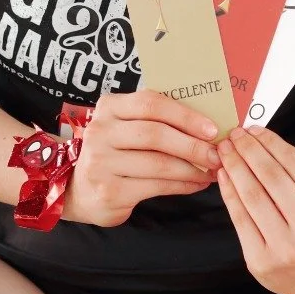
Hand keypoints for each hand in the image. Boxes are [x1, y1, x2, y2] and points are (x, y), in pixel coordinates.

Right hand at [63, 88, 220, 227]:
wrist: (78, 188)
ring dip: (191, 168)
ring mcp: (102, 162)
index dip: (185, 115)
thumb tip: (206, 126)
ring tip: (211, 171)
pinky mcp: (109, 190)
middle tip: (216, 154)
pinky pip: (155, 186)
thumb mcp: (126, 127)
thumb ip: (156, 120)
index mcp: (109, 107)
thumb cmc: (114, 153)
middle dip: (192, 145)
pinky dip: (182, 185)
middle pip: (155, 134)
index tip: (212, 128)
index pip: (150, 103)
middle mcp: (100, 132)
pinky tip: (196, 184)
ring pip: (158, 163)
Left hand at [217, 126, 294, 293]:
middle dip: (249, 151)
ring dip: (234, 167)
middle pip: (271, 177)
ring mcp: (284, 248)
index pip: (294, 164)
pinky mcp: (261, 262)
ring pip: (252, 196)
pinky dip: (229, 193)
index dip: (270, 143)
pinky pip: (239, 219)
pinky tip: (223, 176)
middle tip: (235, 135)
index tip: (255, 129)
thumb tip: (258, 141)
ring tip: (225, 151)